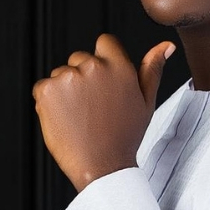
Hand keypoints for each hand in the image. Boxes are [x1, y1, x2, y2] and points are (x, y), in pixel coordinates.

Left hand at [32, 33, 175, 191]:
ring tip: (79, 114)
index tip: (103, 81)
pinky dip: (49, 100)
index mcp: (119, 66)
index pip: (104, 42)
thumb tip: (166, 46)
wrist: (102, 167)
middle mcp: (94, 66)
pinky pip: (43, 86)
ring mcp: (68, 77)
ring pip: (61, 73)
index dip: (103, 60)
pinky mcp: (47, 90)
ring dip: (65, 89)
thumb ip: (153, 68)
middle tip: (93, 105)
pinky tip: (64, 117)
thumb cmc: (125, 135)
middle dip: (83, 76)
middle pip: (80, 58)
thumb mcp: (146, 100)